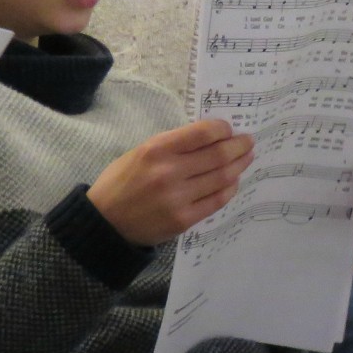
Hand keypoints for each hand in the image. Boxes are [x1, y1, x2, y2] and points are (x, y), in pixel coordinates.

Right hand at [87, 120, 253, 246]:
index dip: (223, 129)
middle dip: (239, 146)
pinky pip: (218, 200)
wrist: (104, 222)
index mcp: (156, 150)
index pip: (203, 133)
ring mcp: (178, 198)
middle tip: (248, 142)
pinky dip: (231, 188)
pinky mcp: (184, 219)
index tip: (229, 129)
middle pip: (219, 155)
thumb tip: (211, 136)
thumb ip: (173, 145)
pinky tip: (234, 180)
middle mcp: (169, 172)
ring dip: (240, 165)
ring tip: (246, 158)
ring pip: (223, 177)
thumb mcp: (139, 153)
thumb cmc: (122, 182)